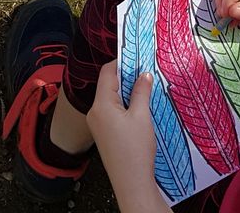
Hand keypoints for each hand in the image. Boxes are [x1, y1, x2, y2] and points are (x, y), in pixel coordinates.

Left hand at [88, 63, 165, 209]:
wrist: (131, 182)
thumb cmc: (135, 150)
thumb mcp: (142, 116)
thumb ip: (141, 92)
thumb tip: (144, 74)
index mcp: (101, 105)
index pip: (107, 73)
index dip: (121, 62)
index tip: (137, 58)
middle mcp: (94, 112)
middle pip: (108, 85)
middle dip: (126, 78)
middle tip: (145, 73)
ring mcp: (97, 124)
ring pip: (110, 99)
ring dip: (126, 93)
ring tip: (145, 90)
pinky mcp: (103, 134)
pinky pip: (111, 111)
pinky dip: (124, 106)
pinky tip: (139, 108)